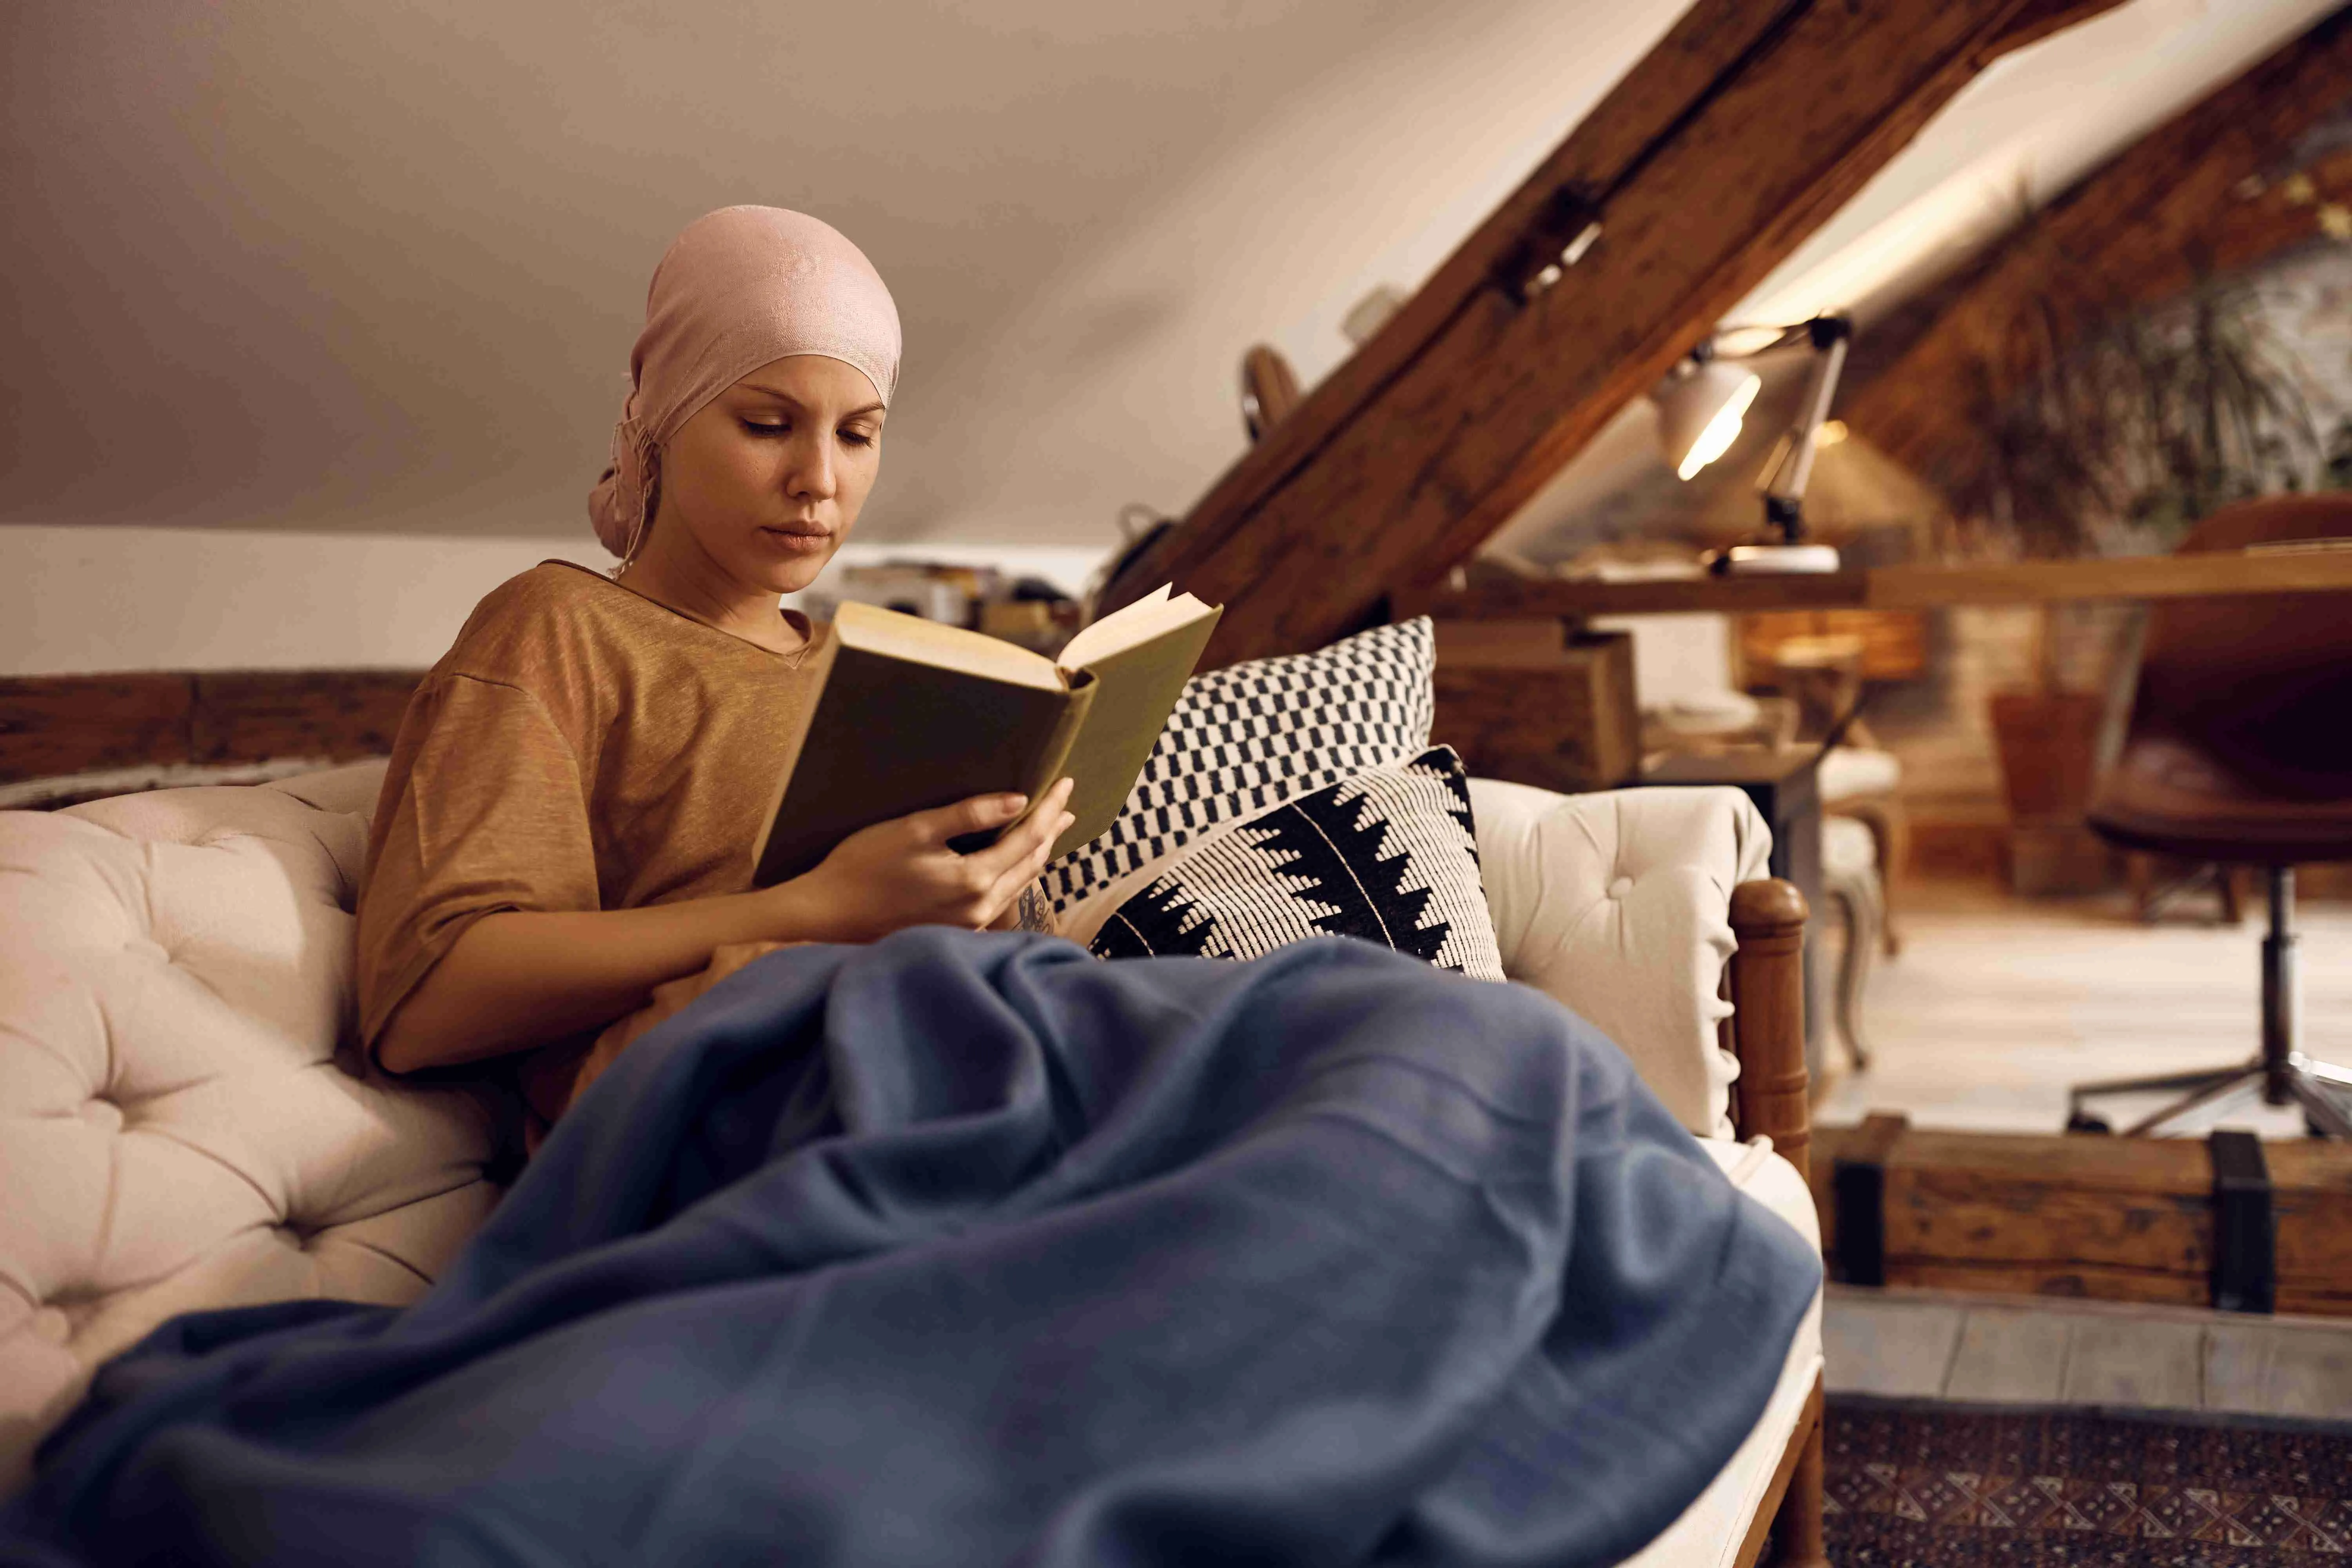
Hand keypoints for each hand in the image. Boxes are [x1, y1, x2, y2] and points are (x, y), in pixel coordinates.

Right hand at [781, 778, 1075, 942]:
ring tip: (1049, 832)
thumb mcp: (916, 829)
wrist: (827, 916)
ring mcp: (969, 925)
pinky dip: (1012, 874)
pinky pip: (999, 899)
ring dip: (1034, 854)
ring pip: (1017, 884)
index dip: (1049, 808)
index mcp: (974, 881)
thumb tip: (1018, 801)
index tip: (1066, 783)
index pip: (1028, 838)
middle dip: (1049, 831)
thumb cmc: (863, 867)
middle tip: (1066, 806)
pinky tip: (1011, 863)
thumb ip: (970, 815)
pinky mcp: (955, 931)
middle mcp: (980, 909)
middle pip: (1029, 864)